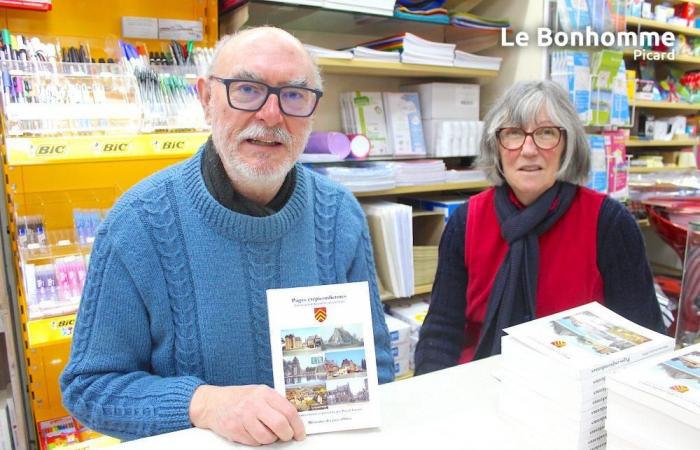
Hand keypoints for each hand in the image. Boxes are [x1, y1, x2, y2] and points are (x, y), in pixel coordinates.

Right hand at [189, 384, 305, 445]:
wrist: (212, 403)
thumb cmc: (238, 398)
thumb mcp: (259, 393)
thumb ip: (275, 403)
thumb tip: (294, 420)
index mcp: (264, 393)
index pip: (288, 410)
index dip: (298, 425)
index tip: (300, 432)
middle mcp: (254, 403)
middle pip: (280, 424)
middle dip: (287, 435)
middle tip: (287, 436)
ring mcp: (243, 417)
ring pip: (267, 437)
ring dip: (270, 439)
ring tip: (266, 432)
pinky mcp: (235, 429)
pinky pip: (254, 442)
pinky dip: (257, 441)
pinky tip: (253, 432)